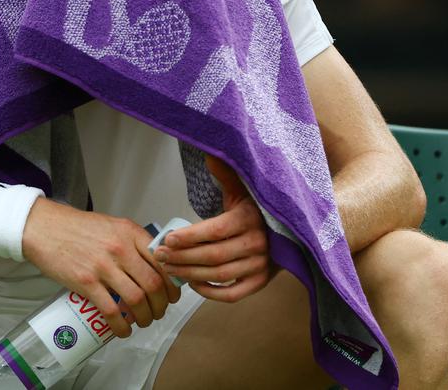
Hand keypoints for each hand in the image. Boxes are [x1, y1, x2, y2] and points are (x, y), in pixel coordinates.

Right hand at [22, 199, 180, 337]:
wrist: (45, 228)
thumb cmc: (78, 228)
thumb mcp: (112, 226)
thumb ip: (132, 241)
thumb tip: (153, 263)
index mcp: (130, 233)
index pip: (162, 261)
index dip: (172, 284)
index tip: (172, 296)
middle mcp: (120, 249)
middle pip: (153, 284)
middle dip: (161, 305)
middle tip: (159, 312)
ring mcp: (103, 266)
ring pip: (136, 299)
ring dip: (145, 317)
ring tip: (143, 321)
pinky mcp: (86, 283)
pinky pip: (111, 310)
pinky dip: (122, 325)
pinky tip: (123, 330)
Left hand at [153, 155, 275, 302]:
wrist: (288, 229)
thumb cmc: (255, 208)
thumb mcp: (242, 188)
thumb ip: (225, 173)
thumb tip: (209, 153)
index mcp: (249, 218)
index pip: (215, 230)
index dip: (190, 236)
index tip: (168, 239)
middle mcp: (258, 243)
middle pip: (213, 255)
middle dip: (182, 257)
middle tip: (160, 256)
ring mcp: (260, 265)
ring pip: (219, 274)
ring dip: (190, 273)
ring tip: (169, 268)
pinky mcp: (261, 282)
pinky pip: (233, 294)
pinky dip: (211, 292)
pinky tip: (194, 284)